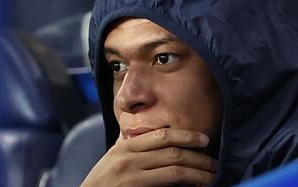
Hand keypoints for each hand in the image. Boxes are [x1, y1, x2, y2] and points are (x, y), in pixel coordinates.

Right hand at [81, 128, 216, 186]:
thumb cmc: (102, 178)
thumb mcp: (113, 155)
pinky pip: (166, 186)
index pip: (161, 136)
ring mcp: (132, 177)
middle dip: (198, 157)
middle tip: (214, 161)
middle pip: (172, 153)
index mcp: (125, 147)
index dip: (186, 136)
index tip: (204, 139)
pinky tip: (194, 186)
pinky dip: (184, 185)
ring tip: (212, 175)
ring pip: (173, 171)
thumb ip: (130, 144)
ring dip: (197, 173)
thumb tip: (150, 134)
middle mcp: (129, 160)